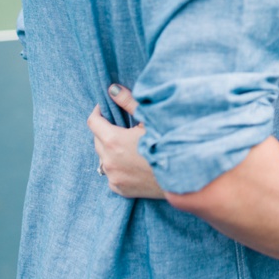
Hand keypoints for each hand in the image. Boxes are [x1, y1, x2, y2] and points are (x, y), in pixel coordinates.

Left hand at [88, 84, 163, 198]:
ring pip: (103, 159)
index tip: (105, 107)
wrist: (185, 175)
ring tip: (129, 146)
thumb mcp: (152, 119)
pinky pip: (112, 175)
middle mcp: (109, 161)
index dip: (98, 112)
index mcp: (114, 141)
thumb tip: (113, 89)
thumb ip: (129, 103)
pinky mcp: (120, 189)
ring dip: (111, 150)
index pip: (93, 122)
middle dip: (105, 131)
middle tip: (123, 126)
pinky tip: (134, 163)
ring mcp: (114, 177)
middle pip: (97, 140)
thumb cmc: (171, 142)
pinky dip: (118, 167)